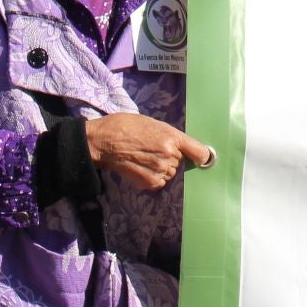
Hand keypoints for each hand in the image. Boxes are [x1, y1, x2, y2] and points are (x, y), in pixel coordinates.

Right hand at [85, 112, 212, 190]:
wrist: (103, 141)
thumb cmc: (126, 126)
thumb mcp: (153, 124)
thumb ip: (171, 137)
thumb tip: (184, 148)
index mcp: (172, 137)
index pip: (200, 152)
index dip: (202, 156)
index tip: (202, 158)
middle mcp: (169, 155)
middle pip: (182, 161)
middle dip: (173, 157)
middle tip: (154, 150)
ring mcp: (159, 170)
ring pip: (171, 172)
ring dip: (163, 168)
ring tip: (145, 158)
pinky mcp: (149, 182)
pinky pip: (160, 181)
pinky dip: (154, 177)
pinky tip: (141, 167)